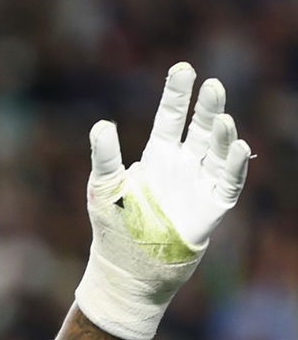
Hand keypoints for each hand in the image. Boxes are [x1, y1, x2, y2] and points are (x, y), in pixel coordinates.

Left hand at [74, 62, 251, 339]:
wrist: (128, 271)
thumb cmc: (112, 229)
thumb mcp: (103, 188)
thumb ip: (104, 157)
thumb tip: (101, 123)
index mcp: (156, 157)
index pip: (170, 118)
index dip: (177, 94)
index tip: (184, 68)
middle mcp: (181, 166)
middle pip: (199, 129)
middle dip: (206, 107)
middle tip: (211, 84)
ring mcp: (198, 185)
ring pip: (217, 152)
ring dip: (222, 134)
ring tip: (221, 118)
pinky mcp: (211, 208)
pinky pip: (228, 182)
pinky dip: (235, 165)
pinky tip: (239, 146)